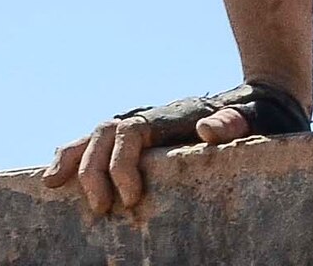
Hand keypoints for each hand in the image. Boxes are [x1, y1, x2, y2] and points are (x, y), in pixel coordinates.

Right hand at [41, 82, 311, 213]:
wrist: (260, 101)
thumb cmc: (259, 117)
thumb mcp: (255, 121)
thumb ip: (234, 124)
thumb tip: (210, 130)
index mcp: (173, 115)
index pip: (134, 131)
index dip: (123, 164)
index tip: (131, 200)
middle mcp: (152, 115)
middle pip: (107, 131)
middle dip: (94, 169)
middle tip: (101, 211)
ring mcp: (143, 123)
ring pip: (96, 133)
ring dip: (74, 157)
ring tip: (52, 185)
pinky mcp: (139, 138)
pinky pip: (99, 141)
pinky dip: (74, 153)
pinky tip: (57, 173)